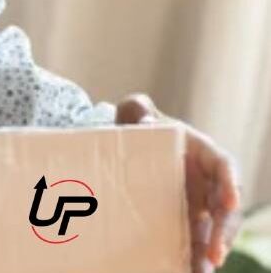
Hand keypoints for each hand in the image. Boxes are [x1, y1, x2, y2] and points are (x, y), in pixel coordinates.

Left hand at [116, 94, 241, 272]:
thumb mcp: (137, 113)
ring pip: (213, 229)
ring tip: (201, 270)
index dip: (229, 185)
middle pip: (225, 208)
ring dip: (210, 251)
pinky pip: (196, 239)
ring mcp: (201, 203)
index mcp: (204, 152)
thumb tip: (143, 115)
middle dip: (223, 232)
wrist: (134, 147)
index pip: (224, 167)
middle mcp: (208, 181)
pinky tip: (186, 270)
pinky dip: (193, 255)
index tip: (230, 203)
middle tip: (214, 254)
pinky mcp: (188, 220)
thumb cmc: (142, 128)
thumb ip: (138, 108)